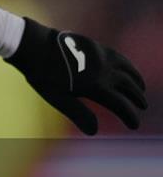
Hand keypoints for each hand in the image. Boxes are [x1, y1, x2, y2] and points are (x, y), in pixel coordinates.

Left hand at [6, 18, 146, 134]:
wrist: (33, 45)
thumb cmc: (42, 75)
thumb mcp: (57, 98)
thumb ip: (77, 114)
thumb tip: (94, 131)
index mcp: (95, 87)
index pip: (121, 105)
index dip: (130, 116)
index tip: (134, 125)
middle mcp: (103, 71)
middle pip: (129, 88)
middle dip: (137, 99)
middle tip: (141, 107)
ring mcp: (101, 57)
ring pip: (127, 71)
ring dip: (136, 82)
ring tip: (141, 90)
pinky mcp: (96, 46)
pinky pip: (119, 57)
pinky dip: (129, 66)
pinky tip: (128, 69)